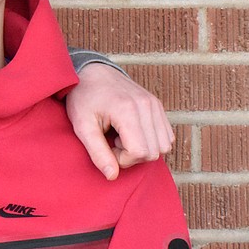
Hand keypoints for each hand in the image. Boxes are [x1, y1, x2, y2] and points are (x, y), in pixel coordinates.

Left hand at [66, 63, 173, 180]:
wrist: (91, 72)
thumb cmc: (83, 98)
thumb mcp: (82, 126)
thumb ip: (97, 152)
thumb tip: (112, 176)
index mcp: (128, 110)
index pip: (140, 152)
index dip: (123, 159)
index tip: (107, 148)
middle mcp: (147, 106)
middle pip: (154, 152)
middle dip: (133, 156)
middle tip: (113, 143)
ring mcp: (155, 104)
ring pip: (164, 145)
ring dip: (143, 149)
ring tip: (121, 136)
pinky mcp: (157, 105)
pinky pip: (166, 135)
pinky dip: (151, 141)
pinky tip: (131, 132)